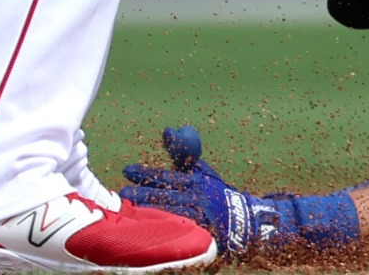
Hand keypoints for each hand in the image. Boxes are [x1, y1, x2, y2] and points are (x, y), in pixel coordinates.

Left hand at [123, 126, 357, 254]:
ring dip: (149, 215)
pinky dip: (162, 232)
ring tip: (127, 214)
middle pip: (167, 196)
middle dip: (144, 195)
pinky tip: (146, 233)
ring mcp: (200, 220)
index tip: (128, 170)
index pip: (168, 176)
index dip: (147, 174)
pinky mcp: (201, 238)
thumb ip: (182, 154)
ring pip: (171, 216)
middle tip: (123, 194)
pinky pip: (179, 235)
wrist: (245, 222)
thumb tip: (168, 130)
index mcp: (197, 182)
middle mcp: (198, 200)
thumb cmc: (217, 195)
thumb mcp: (202, 174)